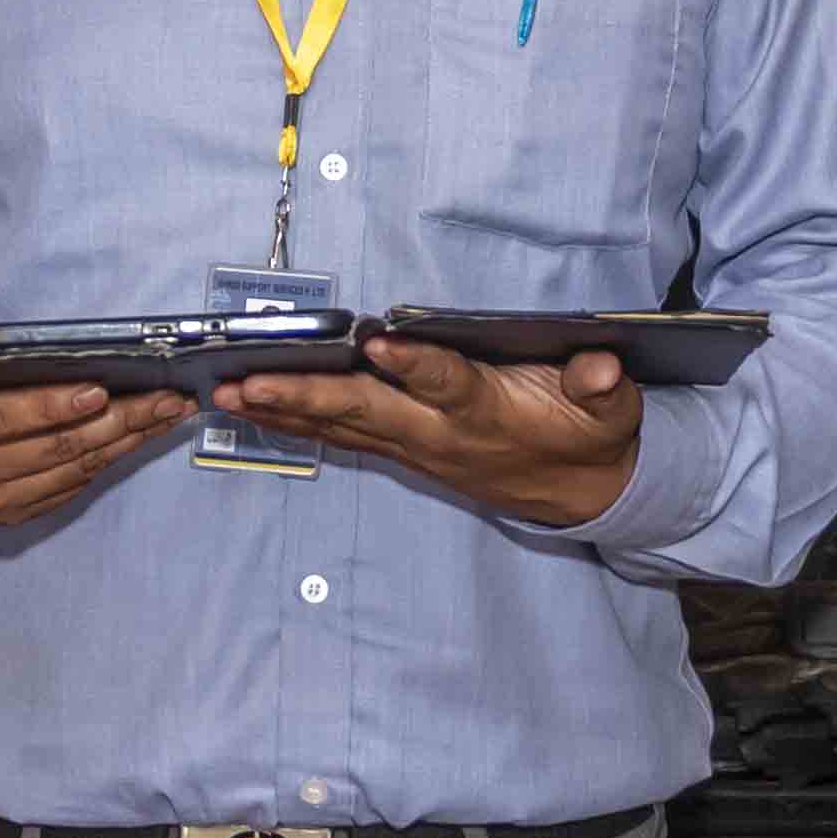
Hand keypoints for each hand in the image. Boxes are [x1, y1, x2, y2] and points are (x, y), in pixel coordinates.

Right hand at [0, 309, 190, 525]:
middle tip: (165, 397)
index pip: (1, 420)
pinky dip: (108, 461)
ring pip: (70, 471)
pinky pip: (69, 488)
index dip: (50, 407)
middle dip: (115, 421)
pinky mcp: (12, 512)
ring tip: (167, 412)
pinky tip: (139, 436)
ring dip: (125, 442)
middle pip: (52, 449)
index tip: (96, 390)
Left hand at [211, 335, 641, 527]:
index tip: (376, 343)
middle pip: (366, 413)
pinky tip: (253, 408)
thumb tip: (601, 365)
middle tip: (248, 382)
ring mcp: (416, 447)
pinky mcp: (403, 452)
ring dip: (282, 412)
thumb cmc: (589, 435)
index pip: (445, 383)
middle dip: (305, 397)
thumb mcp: (611, 409)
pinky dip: (295, 423)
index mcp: (489, 412)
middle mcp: (441, 433)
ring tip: (225, 394)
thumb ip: (602, 385)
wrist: (582, 493)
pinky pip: (340, 437)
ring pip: (341, 428)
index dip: (413, 365)